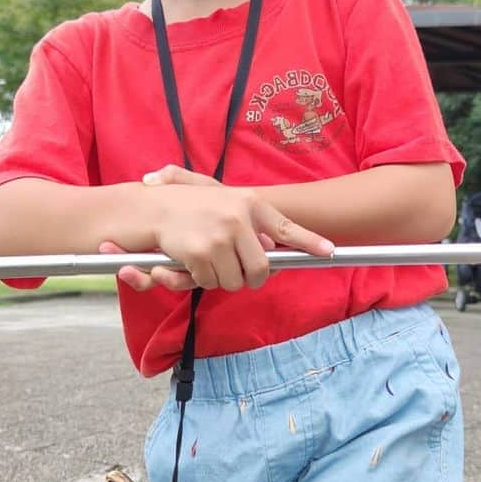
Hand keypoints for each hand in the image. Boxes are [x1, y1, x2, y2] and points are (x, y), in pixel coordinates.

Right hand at [100, 165, 333, 293]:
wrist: (151, 206)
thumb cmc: (188, 205)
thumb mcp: (223, 199)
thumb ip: (251, 219)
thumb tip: (275, 244)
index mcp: (249, 204)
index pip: (286, 228)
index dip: (309, 242)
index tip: (328, 251)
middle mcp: (238, 219)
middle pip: (261, 269)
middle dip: (249, 278)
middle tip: (237, 274)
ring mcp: (220, 237)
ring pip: (234, 281)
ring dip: (220, 279)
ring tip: (205, 260)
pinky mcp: (200, 253)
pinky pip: (209, 282)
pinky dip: (199, 279)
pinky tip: (189, 261)